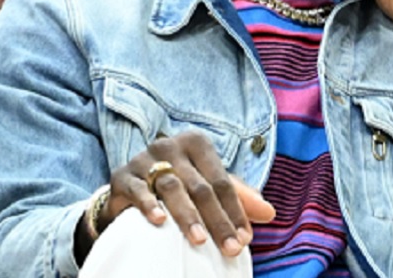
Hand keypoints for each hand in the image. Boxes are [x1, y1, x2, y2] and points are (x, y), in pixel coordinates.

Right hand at [98, 131, 274, 256]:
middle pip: (200, 187)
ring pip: (172, 188)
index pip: (222, 181)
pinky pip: (138, 190)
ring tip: (200, 241)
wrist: (129, 187)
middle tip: (231, 248)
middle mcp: (170, 145)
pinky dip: (149, 206)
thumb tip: (270, 213)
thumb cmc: (178, 184)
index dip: (236, 211)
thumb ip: (239, 198)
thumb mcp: (208, 186)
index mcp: (196, 144)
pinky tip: (160, 222)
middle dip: (218, 220)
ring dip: (188, 216)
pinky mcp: (122, 176)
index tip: (245, 239)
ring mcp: (144, 159)